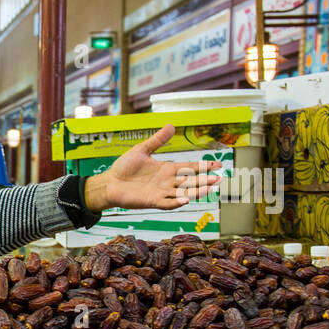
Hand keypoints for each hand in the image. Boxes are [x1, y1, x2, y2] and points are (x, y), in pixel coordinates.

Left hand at [83, 125, 220, 212]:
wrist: (109, 182)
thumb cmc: (124, 167)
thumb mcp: (142, 150)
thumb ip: (157, 140)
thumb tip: (171, 125)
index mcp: (167, 169)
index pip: (190, 167)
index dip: (204, 166)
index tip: (218, 164)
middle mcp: (167, 181)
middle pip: (190, 181)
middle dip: (205, 180)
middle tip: (219, 179)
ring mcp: (161, 192)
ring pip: (183, 192)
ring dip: (196, 191)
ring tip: (210, 188)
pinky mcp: (152, 201)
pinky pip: (168, 203)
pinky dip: (177, 201)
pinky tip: (186, 199)